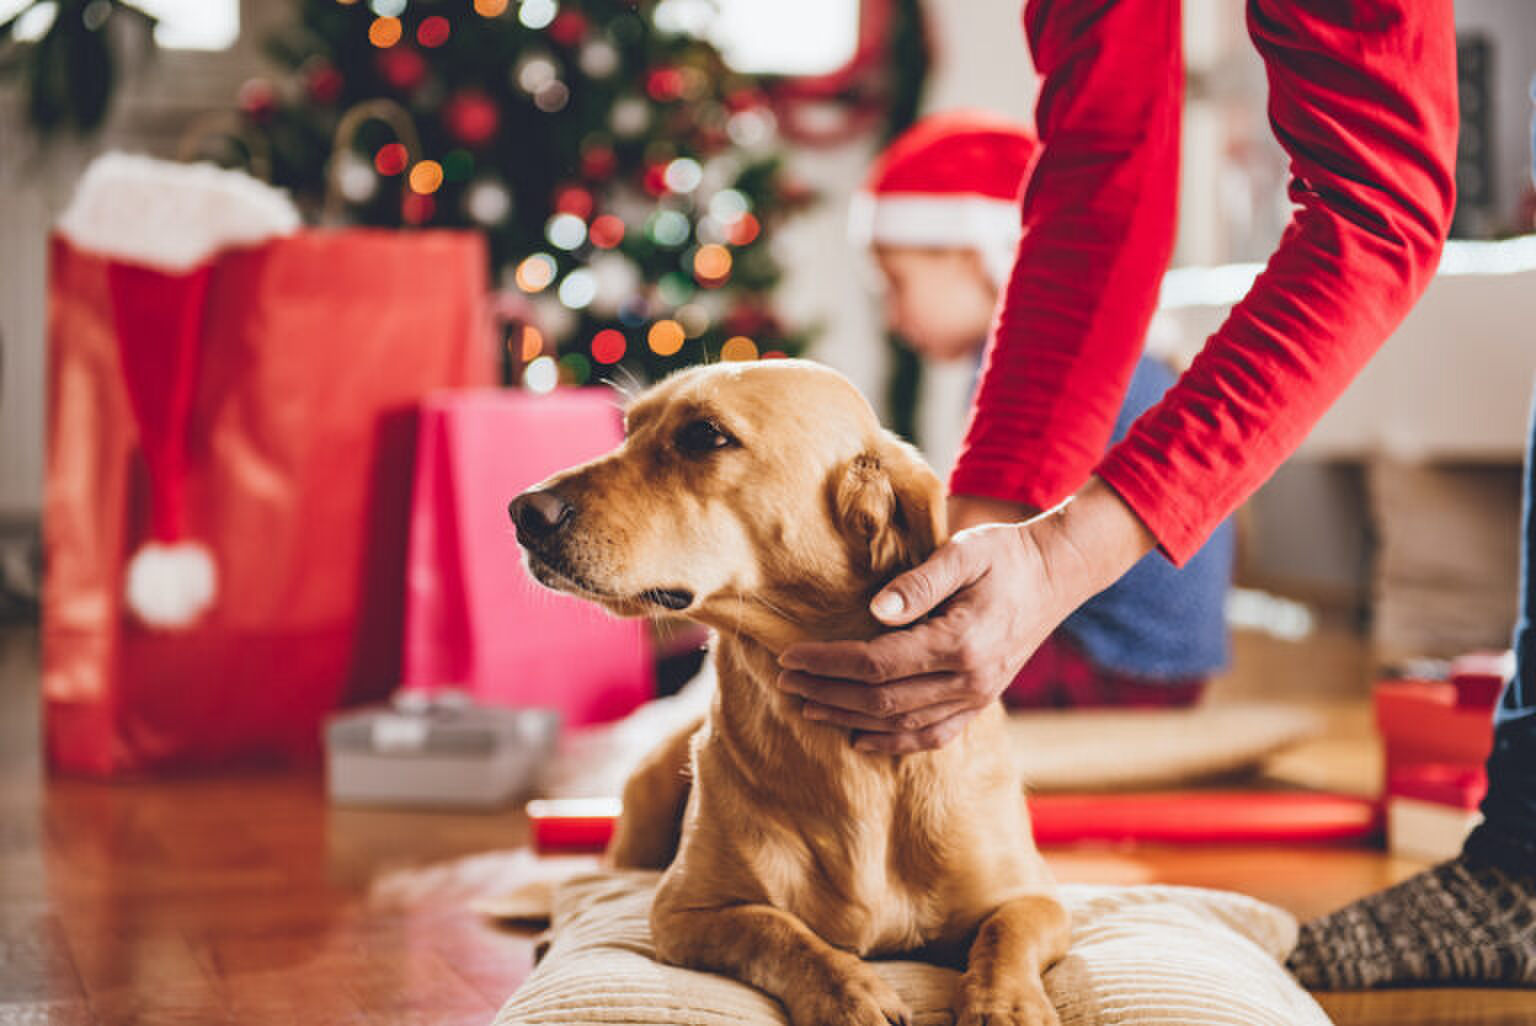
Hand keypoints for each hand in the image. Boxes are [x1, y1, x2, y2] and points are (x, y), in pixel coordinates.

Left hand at [776, 478, 1154, 753]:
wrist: (1056, 574)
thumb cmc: (1005, 555)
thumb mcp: (964, 552)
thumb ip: (920, 583)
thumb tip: (874, 612)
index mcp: (961, 643)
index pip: (876, 664)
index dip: (828, 664)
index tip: (791, 656)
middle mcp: (969, 681)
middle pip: (881, 701)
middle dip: (827, 693)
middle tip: (785, 682)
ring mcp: (977, 697)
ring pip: (900, 724)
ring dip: (849, 718)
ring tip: (808, 706)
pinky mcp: (980, 702)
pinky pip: (933, 736)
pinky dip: (893, 742)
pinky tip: (860, 738)